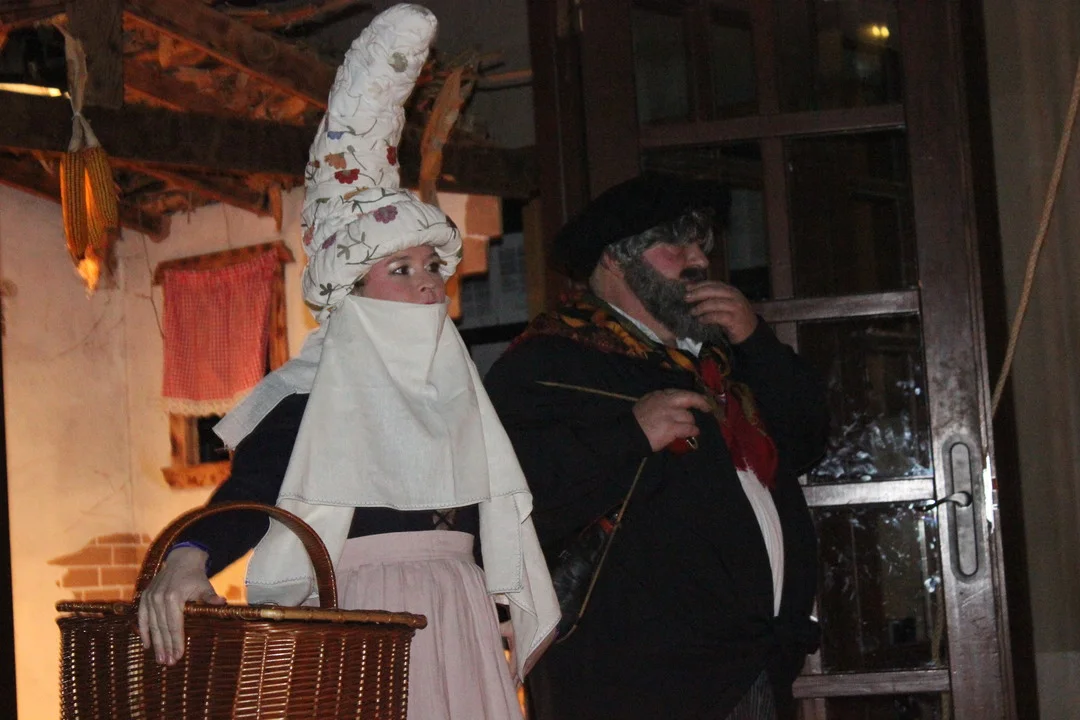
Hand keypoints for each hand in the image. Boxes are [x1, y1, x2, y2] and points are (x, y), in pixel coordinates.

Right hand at [136, 546, 224, 665]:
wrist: (182, 560)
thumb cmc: (196, 577)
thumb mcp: (205, 586)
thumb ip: (210, 597)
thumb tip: (222, 603)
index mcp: (173, 597)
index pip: (175, 625)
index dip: (176, 641)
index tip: (178, 656)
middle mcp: (159, 598)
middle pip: (163, 628)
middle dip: (166, 647)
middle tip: (169, 663)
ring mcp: (150, 598)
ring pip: (153, 625)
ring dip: (156, 644)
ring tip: (160, 659)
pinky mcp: (144, 597)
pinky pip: (142, 618)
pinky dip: (144, 632)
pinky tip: (146, 645)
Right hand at [633, 389, 712, 452]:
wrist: (628, 434)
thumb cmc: (636, 422)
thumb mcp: (645, 404)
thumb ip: (658, 401)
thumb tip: (672, 405)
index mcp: (658, 395)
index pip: (677, 392)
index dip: (689, 396)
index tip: (697, 399)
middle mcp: (665, 401)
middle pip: (689, 398)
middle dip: (701, 402)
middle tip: (707, 407)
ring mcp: (669, 414)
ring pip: (689, 416)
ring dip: (691, 423)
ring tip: (689, 428)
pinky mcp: (672, 427)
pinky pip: (689, 428)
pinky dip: (693, 431)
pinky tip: (693, 433)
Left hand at [684, 281, 757, 343]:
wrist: (750, 332)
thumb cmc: (734, 318)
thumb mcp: (726, 304)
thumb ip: (714, 298)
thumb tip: (694, 294)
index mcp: (731, 291)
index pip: (714, 284)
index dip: (700, 285)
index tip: (687, 288)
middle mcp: (734, 296)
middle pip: (713, 291)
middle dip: (697, 293)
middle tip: (686, 298)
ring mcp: (735, 307)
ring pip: (714, 303)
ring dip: (700, 307)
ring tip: (692, 312)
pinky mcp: (734, 319)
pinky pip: (717, 316)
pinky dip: (707, 318)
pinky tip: (700, 320)